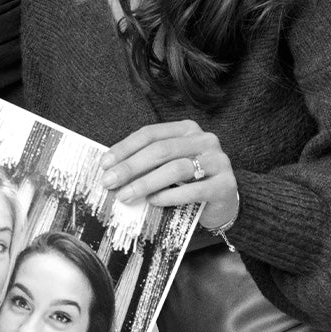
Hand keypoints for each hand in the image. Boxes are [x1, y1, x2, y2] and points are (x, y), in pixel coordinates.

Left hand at [100, 119, 239, 230]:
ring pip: (175, 169)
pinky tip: (153, 201)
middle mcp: (205, 140)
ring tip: (126, 195)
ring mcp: (218, 161)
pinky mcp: (225, 185)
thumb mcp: (168, 165)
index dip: (125, 148)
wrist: (225, 202)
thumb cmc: (190, 181)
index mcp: (187, 129)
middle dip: (131, 167)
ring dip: (146, 183)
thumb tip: (111, 169)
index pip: (151, 133)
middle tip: (109, 182)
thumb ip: (147, 162)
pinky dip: (169, 196)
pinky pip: (192, 190)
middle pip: (161, 150)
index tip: (105, 164)